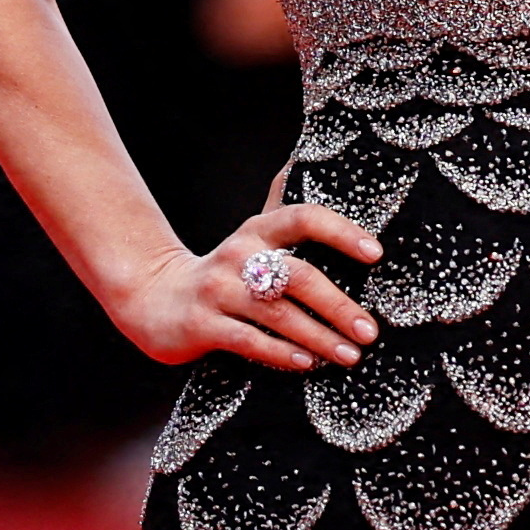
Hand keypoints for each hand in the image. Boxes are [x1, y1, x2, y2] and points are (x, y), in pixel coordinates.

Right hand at [110, 198, 385, 370]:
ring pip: (277, 313)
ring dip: (319, 337)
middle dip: (338, 305)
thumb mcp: (250, 238)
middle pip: (297, 276)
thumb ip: (281, 211)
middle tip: (369, 331)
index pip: (303, 218)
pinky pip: (248, 340)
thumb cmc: (220, 273)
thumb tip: (303, 165)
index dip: (341, 232)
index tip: (375, 253)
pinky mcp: (201, 324)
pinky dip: (280, 353)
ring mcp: (218, 290)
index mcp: (257, 231)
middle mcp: (238, 256)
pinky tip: (306, 363)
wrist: (153, 298)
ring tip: (350, 355)